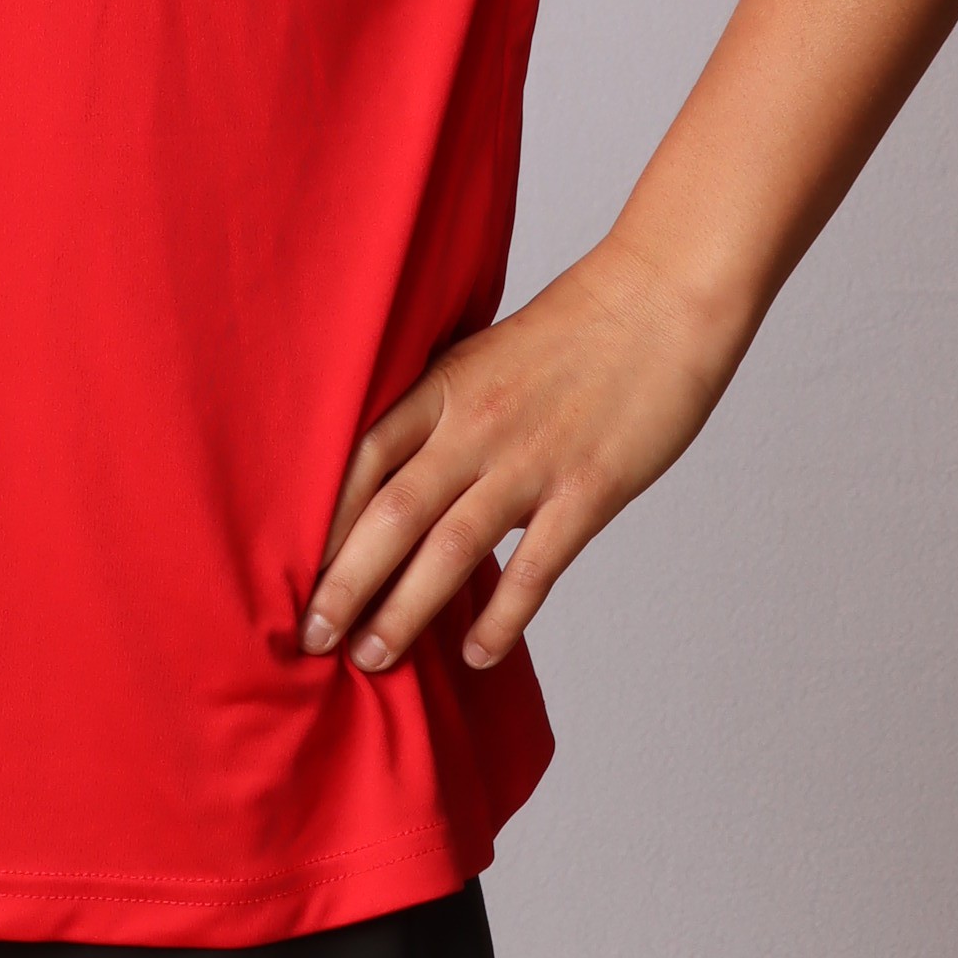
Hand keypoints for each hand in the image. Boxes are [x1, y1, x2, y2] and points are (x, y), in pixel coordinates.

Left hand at [300, 239, 741, 678]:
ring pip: (449, 548)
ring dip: (404, 611)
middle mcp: (476, 425)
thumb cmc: (580, 327)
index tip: (292, 569)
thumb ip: (446, 409)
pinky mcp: (589, 490)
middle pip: (391, 514)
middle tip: (314, 638)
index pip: (363, 459)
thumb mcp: (488, 354)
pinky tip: (475, 654)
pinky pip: (535, 567)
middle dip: (345, 583)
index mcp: (445, 387)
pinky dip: (501, 617)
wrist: (665, 297)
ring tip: (371, 660)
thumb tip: (407, 467)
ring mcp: (532, 461)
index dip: (323, 520)